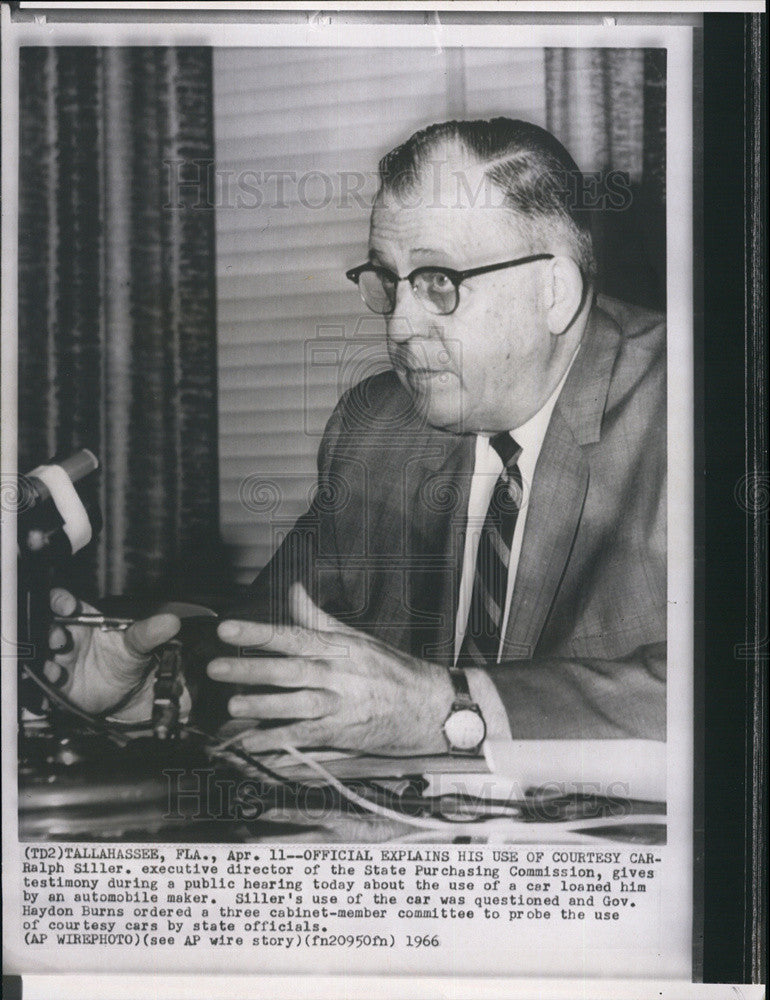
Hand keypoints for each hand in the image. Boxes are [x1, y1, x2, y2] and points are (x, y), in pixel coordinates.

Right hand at [46, 589, 182, 721]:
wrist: (129, 690)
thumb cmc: (127, 658)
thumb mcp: (139, 645)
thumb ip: (149, 632)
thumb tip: (170, 622)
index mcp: (83, 621)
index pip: (64, 604)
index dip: (60, 602)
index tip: (66, 606)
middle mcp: (67, 638)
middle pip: (48, 629)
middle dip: (49, 632)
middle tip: (58, 637)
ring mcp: (60, 661)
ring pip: (43, 655)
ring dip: (43, 659)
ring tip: (54, 666)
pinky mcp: (58, 684)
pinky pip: (45, 682)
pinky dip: (45, 683)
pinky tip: (54, 682)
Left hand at [207, 583, 454, 754]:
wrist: (430, 706)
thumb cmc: (392, 671)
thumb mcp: (357, 637)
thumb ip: (318, 616)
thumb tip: (293, 590)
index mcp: (338, 648)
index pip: (292, 635)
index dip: (258, 632)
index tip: (228, 629)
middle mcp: (336, 675)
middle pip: (287, 671)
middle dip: (249, 669)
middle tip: (216, 667)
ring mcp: (339, 706)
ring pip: (294, 705)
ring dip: (262, 705)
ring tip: (232, 706)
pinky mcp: (341, 733)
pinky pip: (304, 737)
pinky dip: (278, 741)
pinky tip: (253, 742)